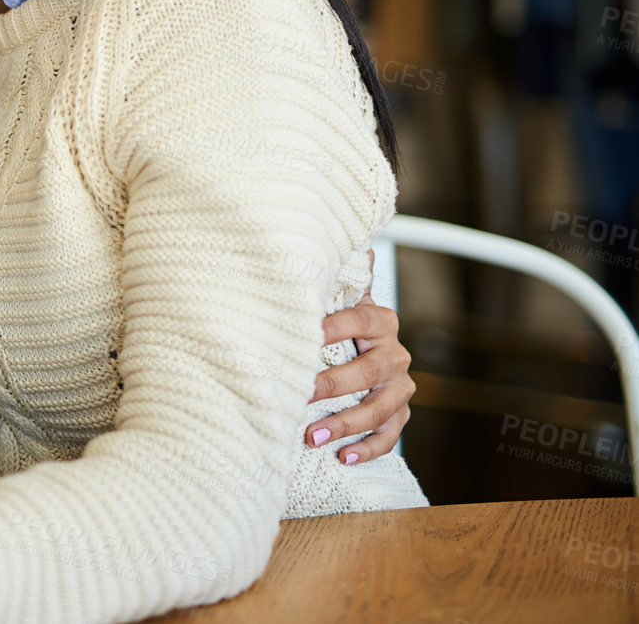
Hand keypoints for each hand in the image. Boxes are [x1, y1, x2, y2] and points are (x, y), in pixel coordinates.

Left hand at [306, 269, 413, 464]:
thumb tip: (350, 242)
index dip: (333, 327)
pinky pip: (391, 435)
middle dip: (333, 385)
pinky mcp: (399, 413)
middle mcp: (395, 354)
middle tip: (300, 394)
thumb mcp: (337, 298)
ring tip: (313, 436)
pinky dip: (368, 449)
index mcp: (380, 320)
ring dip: (346, 425)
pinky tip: (343, 458)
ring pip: (380, 409)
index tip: (304, 335)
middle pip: (369, 372)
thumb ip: (338, 276)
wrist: (363, 346)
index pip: (359, 320)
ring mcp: (400, 387)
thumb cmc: (338, 322)